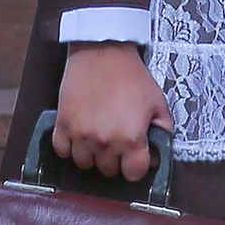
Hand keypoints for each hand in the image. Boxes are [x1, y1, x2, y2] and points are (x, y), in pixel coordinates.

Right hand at [54, 41, 169, 181]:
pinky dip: (69, 147)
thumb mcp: (157, 102)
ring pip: (84, 163)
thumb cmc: (131, 75)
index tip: (135, 155)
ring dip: (92, 154)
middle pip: (108, 170)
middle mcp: (105, 142)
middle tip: (117, 138)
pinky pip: (62, 151)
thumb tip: (156, 156)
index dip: (136, 165)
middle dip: (115, 158)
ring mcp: (81, 135)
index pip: (133, 174)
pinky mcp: (62, 125)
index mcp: (131, 139)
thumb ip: (162, 132)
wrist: (103, 50)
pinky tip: (79, 133)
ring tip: (98, 135)